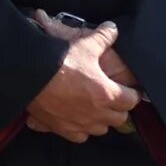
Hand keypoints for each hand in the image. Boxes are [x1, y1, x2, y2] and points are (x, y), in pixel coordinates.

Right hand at [27, 22, 139, 141]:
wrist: (31, 77)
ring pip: (101, 129)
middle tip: (115, 98)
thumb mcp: (86, 45)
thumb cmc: (62, 62)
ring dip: (102, 120)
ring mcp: (79, 124)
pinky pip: (80, 136)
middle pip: (119, 118)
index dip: (133, 94)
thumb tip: (113, 28)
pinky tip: (78, 119)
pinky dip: (82, 130)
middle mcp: (96, 114)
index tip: (131, 90)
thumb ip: (104, 37)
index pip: (131, 101)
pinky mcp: (62, 129)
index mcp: (107, 94)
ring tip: (97, 109)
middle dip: (120, 109)